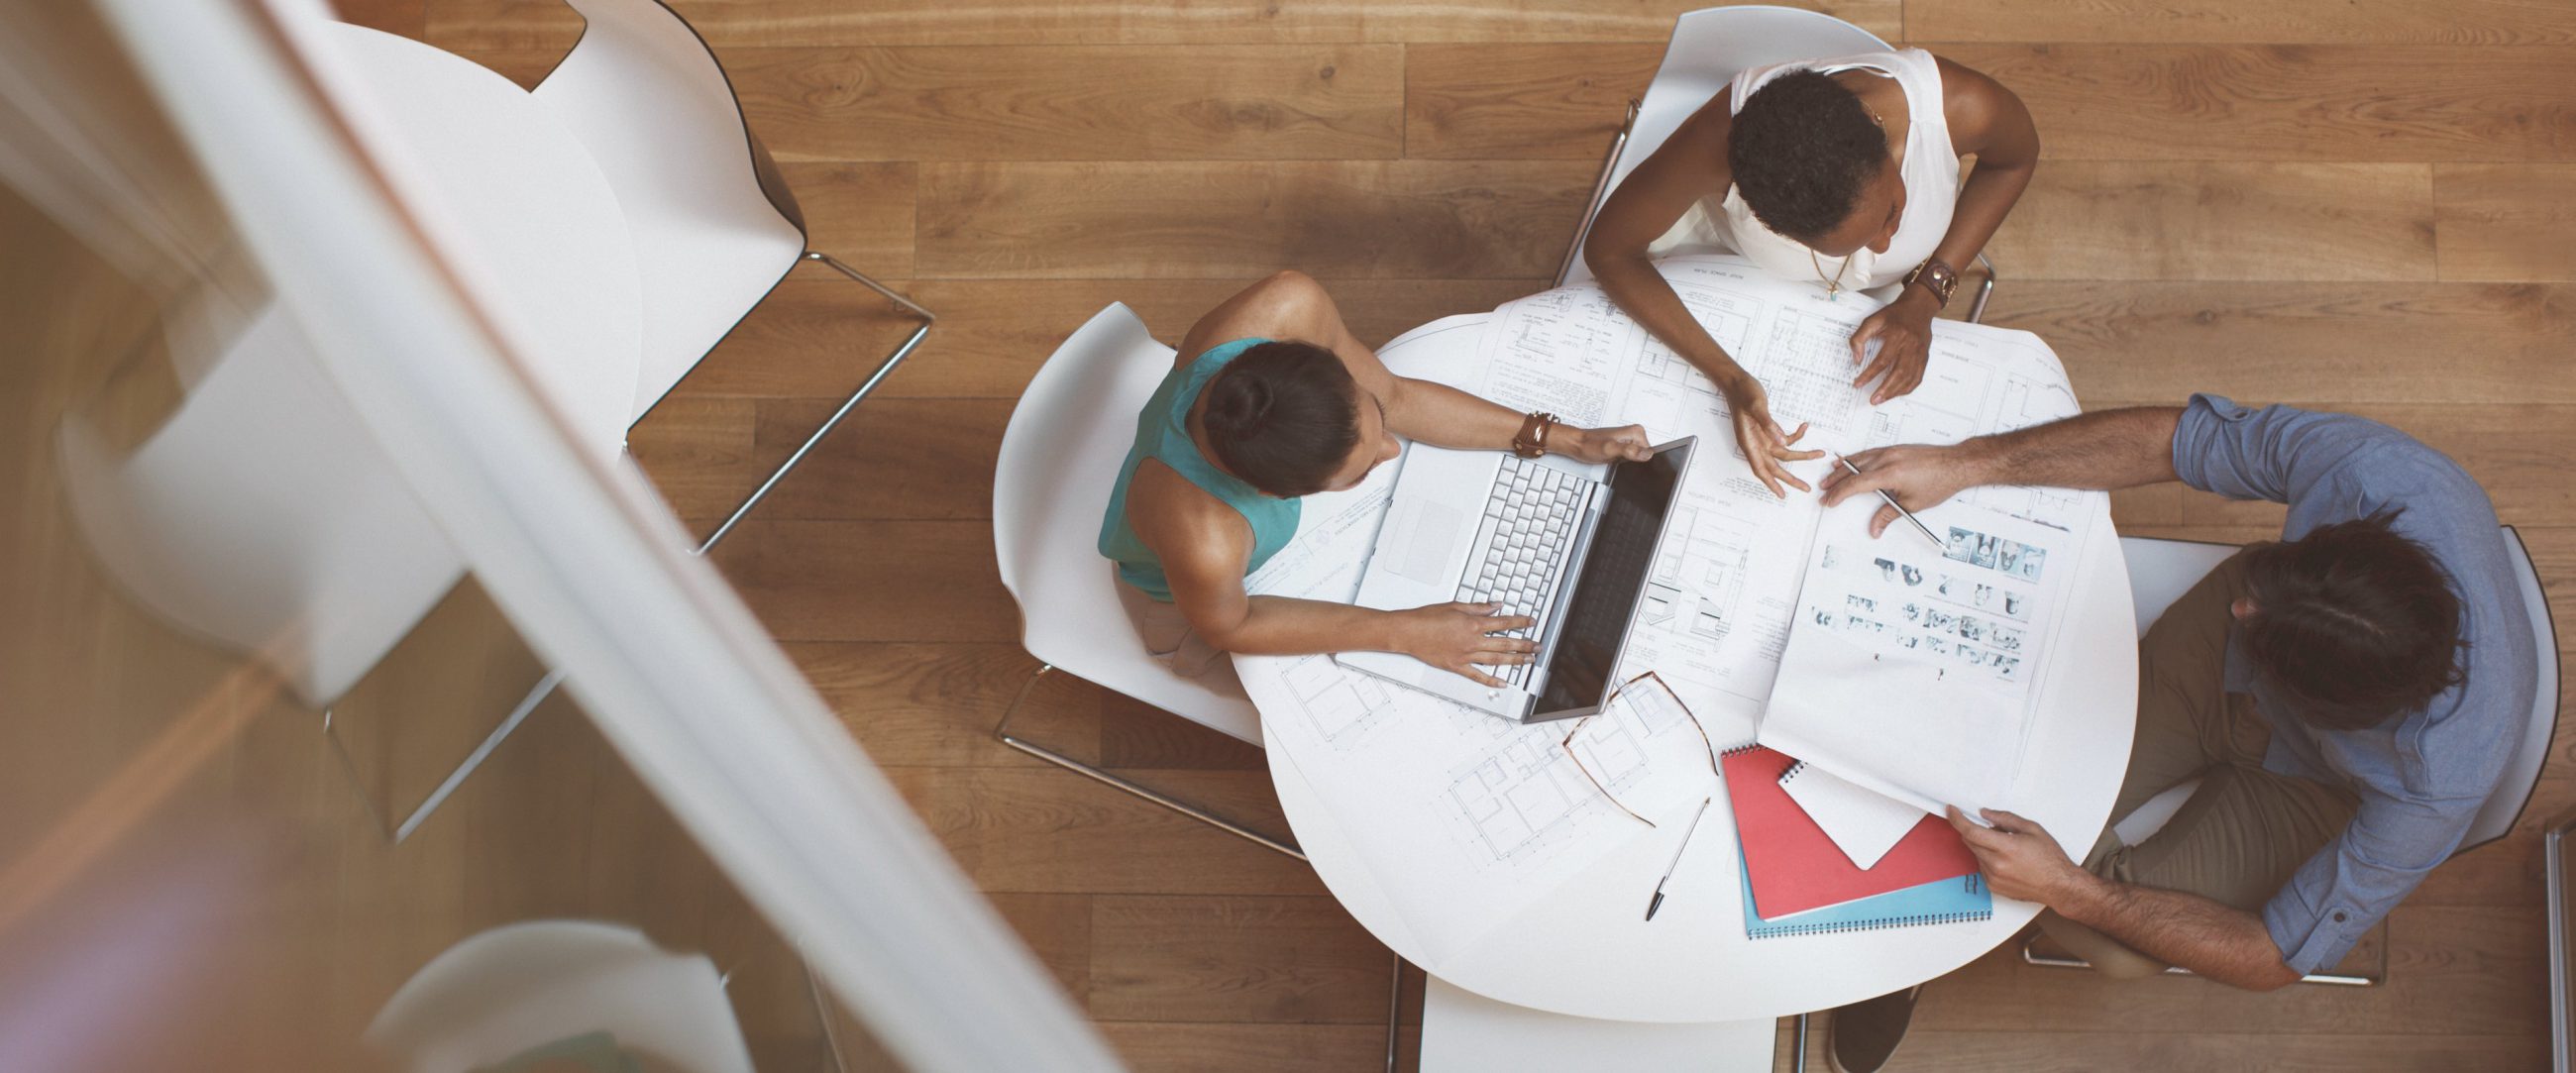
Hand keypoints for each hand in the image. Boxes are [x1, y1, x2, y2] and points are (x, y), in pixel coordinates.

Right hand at [1395, 602, 1537, 687]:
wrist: (1409, 632)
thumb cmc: (1427, 618)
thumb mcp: (1455, 606)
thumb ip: (1478, 607)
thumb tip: (1495, 605)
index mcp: (1473, 624)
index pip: (1503, 623)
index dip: (1520, 622)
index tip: (1531, 622)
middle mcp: (1472, 641)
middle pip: (1505, 643)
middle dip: (1524, 644)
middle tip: (1537, 647)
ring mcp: (1466, 656)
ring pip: (1496, 660)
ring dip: (1514, 660)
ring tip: (1528, 661)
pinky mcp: (1457, 666)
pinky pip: (1478, 675)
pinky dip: (1491, 680)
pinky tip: (1503, 683)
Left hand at [1554, 423, 1652, 464]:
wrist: (1577, 444)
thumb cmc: (1589, 444)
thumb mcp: (1610, 448)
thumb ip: (1630, 450)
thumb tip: (1647, 454)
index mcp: (1636, 432)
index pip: (1651, 451)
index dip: (1643, 461)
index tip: (1630, 462)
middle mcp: (1635, 435)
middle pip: (1645, 455)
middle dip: (1636, 463)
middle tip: (1620, 461)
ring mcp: (1629, 442)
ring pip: (1639, 459)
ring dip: (1630, 464)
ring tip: (1616, 461)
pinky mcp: (1624, 449)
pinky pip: (1631, 459)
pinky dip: (1626, 464)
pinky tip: (1617, 463)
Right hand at [1724, 384, 1823, 497]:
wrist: (1737, 382)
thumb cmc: (1743, 394)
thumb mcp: (1756, 406)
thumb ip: (1769, 424)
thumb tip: (1782, 442)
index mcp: (1749, 442)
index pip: (1760, 469)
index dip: (1771, 483)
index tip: (1782, 495)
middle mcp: (1756, 444)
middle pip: (1774, 467)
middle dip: (1790, 478)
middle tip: (1805, 487)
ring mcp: (1762, 438)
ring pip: (1783, 453)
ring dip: (1801, 454)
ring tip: (1818, 454)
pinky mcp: (1767, 429)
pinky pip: (1783, 438)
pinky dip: (1796, 435)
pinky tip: (1804, 426)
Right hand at [1819, 444, 1979, 537]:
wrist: (1956, 464)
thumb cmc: (1939, 481)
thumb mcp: (1912, 504)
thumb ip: (1888, 515)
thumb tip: (1875, 529)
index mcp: (1890, 473)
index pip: (1856, 484)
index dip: (1840, 494)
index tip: (1830, 501)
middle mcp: (1887, 459)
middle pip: (1852, 470)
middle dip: (1836, 482)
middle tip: (1824, 492)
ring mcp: (1890, 451)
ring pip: (1858, 458)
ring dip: (1842, 468)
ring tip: (1830, 476)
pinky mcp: (1895, 449)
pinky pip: (1868, 452)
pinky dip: (1855, 459)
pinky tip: (1850, 463)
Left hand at [1850, 286, 1937, 404]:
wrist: (1918, 307)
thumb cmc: (1894, 314)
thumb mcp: (1872, 320)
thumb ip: (1860, 338)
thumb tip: (1856, 359)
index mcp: (1897, 336)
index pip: (1882, 360)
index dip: (1869, 374)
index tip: (1858, 383)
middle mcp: (1911, 346)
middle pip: (1899, 372)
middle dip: (1885, 389)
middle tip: (1873, 400)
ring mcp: (1920, 353)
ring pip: (1909, 377)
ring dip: (1895, 391)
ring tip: (1882, 399)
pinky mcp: (1924, 357)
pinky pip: (1918, 377)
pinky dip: (1907, 388)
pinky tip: (1896, 393)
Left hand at [1946, 806, 2093, 905]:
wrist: (2059, 886)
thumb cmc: (2050, 859)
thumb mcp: (2032, 829)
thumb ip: (2005, 818)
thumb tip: (1985, 814)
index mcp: (2005, 848)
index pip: (1970, 831)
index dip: (1957, 819)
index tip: (1951, 810)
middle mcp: (1996, 865)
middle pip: (1970, 841)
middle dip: (1975, 831)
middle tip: (1992, 828)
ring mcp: (1993, 878)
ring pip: (1976, 854)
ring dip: (1984, 846)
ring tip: (2008, 848)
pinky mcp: (1993, 887)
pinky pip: (1982, 867)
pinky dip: (1988, 859)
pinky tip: (2007, 861)